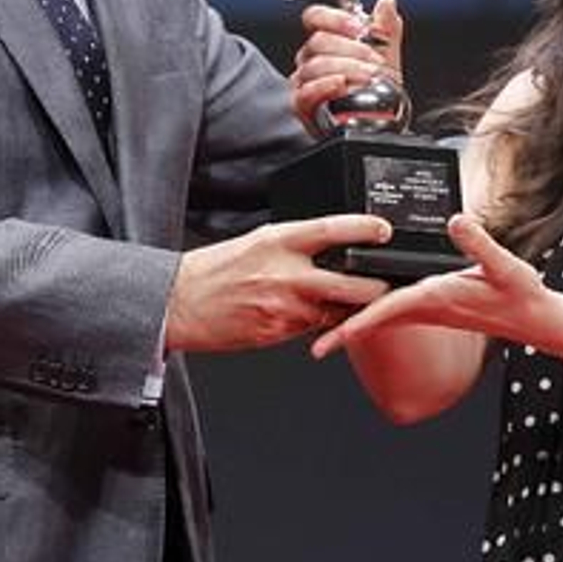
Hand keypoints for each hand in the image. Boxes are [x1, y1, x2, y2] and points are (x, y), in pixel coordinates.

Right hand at [167, 214, 392, 352]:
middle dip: (375, 286)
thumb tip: (326, 247)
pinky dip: (320, 323)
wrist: (179, 303)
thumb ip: (292, 245)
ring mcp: (284, 306)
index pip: (332, 229)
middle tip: (384, 280)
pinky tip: (312, 315)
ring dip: (348, 308)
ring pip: (336, 310)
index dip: (364, 229)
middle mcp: (285, 273)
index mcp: (277, 241)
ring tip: (347, 299)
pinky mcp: (278, 332)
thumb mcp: (255, 242)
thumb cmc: (213, 270)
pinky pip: (313, 328)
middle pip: (350, 282)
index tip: (382, 229)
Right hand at [289, 0, 403, 130]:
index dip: (334, 18)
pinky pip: (305, 91)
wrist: (377, 122)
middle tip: (375, 62)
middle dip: (352, 50)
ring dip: (347, 69)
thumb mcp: (387, 56)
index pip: (315, 17)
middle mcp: (311, 59)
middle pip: (318, 41)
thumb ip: (386, 29)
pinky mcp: (302, 105)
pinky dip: (325, 86)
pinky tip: (342, 85)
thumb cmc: (376, 91)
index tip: (359, 28)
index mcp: (328, 42)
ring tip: (369, 78)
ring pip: (314, 65)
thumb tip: (387, 2)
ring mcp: (304, 81)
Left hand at [310, 214, 562, 359]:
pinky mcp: (433, 305)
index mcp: (437, 296)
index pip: (389, 309)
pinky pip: (396, 311)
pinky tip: (359, 311)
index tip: (334, 338)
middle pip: (377, 321)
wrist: (535, 318)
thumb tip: (456, 221)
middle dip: (345, 332)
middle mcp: (427, 305)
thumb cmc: (521, 295)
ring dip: (355, 325)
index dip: (360, 322)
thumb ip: (479, 243)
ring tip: (323, 332)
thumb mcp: (504, 265)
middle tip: (313, 347)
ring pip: (383, 318)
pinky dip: (374, 315)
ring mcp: (428, 308)